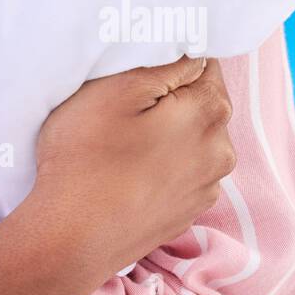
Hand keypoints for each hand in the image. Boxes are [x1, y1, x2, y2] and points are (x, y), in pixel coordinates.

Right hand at [27, 54, 236, 294]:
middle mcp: (222, 150)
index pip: (205, 61)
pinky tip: (130, 167)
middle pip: (204, 100)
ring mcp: (208, 186)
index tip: (137, 65)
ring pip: (195, 136)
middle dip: (173, 94)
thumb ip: (165, 65)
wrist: (72, 239)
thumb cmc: (86, 158)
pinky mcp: (189, 211)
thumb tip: (194, 54)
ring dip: (170, 129)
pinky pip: (184, 168)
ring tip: (125, 137)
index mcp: (209, 112)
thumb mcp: (116, 90)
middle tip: (125, 99)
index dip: (171, 56)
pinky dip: (165, 161)